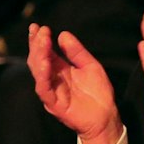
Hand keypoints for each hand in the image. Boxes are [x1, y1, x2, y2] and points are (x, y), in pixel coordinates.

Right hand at [27, 23, 120, 143]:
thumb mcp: (90, 65)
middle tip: (41, 31)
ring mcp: (52, 92)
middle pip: (38, 60)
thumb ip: (77, 52)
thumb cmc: (98, 93)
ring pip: (38, 73)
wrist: (106, 117)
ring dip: (38, 57)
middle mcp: (52, 79)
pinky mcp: (54, 104)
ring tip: (42, 43)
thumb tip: (63, 34)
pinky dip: (42, 77)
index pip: (44, 52)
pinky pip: (44, 90)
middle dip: (37, 44)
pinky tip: (45, 63)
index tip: (38, 26)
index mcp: (59, 69)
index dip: (39, 40)